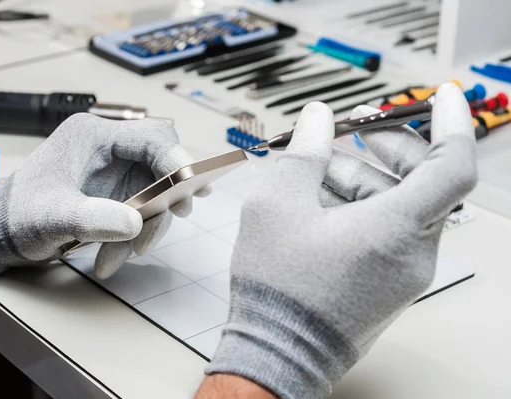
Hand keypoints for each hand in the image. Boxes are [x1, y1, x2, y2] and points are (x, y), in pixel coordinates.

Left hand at [0, 114, 208, 277]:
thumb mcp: (51, 216)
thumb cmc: (17, 213)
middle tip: (177, 215)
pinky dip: (133, 239)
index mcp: (95, 137)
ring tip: (118, 258)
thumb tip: (136, 223)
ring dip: (146, 229)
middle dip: (168, 196)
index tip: (192, 184)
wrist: (0, 231)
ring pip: (156, 196)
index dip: (176, 157)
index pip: (150, 137)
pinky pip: (142, 215)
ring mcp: (117, 175)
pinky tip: (111, 258)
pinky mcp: (118, 197)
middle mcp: (111, 151)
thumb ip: (92, 218)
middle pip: (161, 166)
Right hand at [206, 83, 476, 398]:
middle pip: (423, 181)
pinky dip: (361, 209)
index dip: (453, 123)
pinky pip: (389, 232)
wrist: (276, 352)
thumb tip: (316, 120)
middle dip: (389, 147)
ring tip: (315, 173)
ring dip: (362, 179)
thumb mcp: (277, 204)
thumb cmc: (278, 288)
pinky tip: (319, 204)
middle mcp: (412, 253)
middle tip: (355, 129)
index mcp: (395, 230)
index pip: (454, 165)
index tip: (444, 97)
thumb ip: (304, 153)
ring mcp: (404, 272)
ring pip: (400, 206)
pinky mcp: (389, 284)